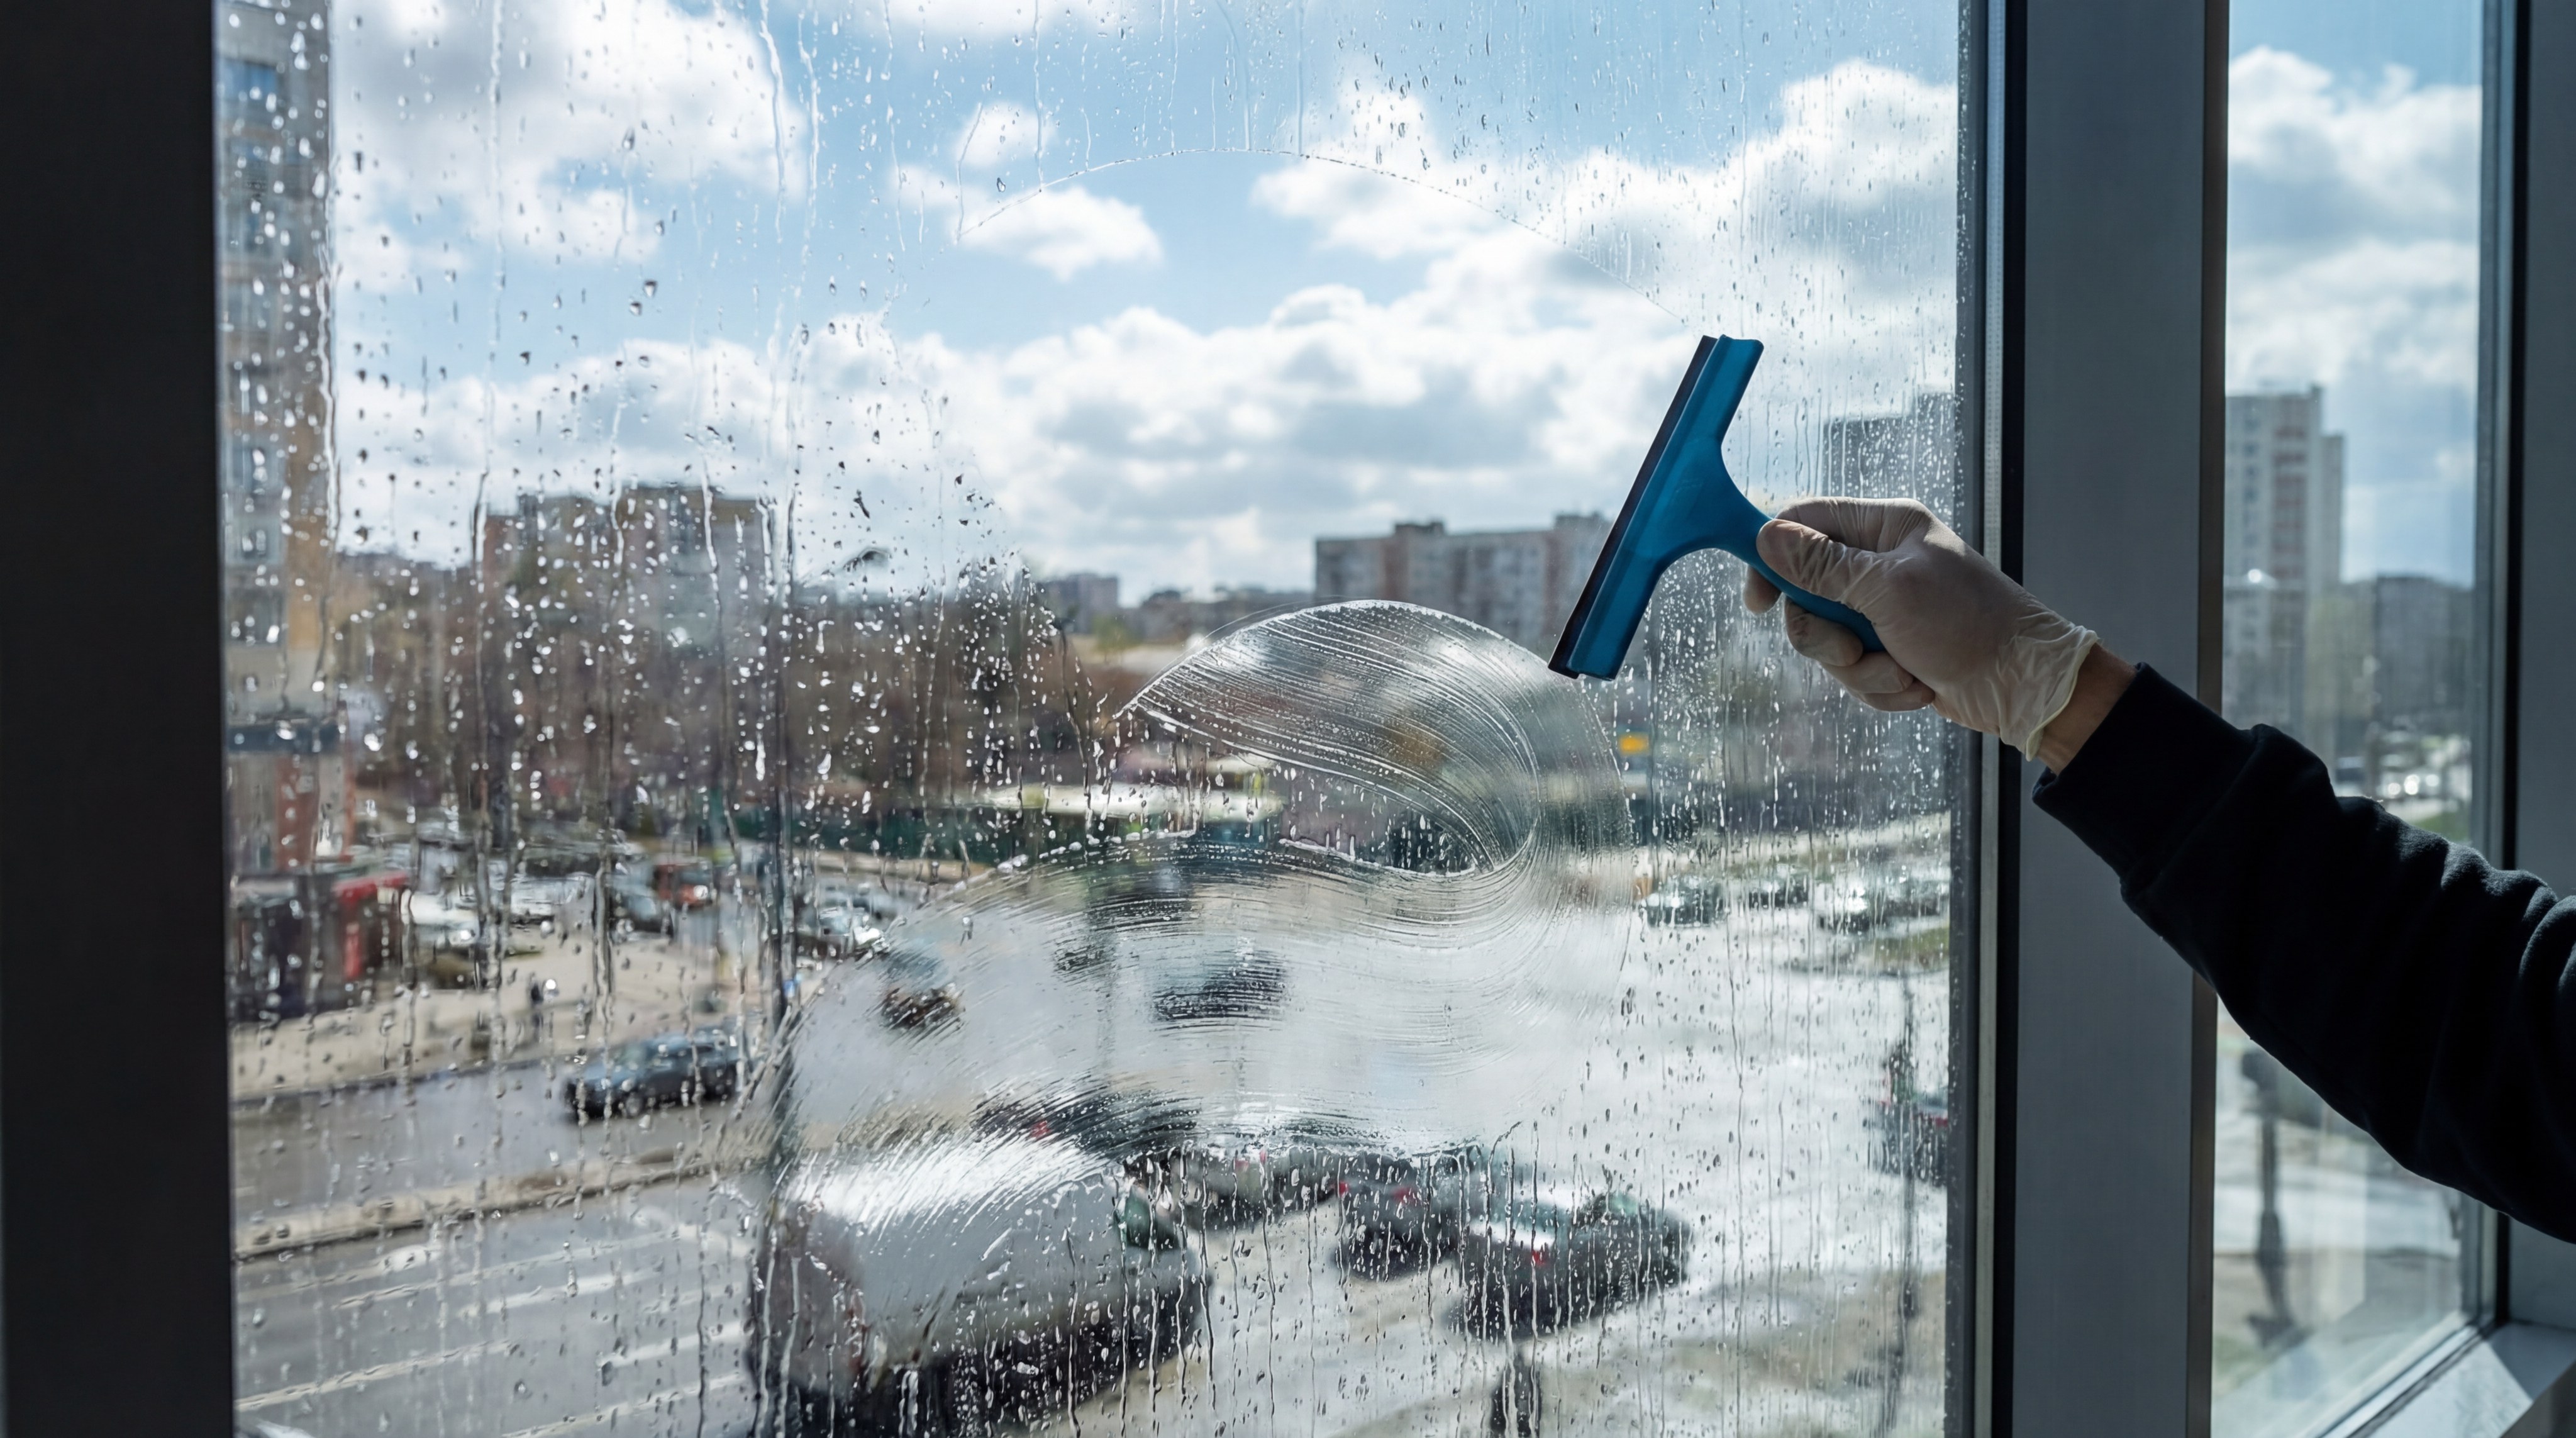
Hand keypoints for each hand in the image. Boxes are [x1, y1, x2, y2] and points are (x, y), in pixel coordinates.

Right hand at [1742, 497, 2103, 756]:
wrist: (2022, 684)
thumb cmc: (1970, 624)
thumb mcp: (1890, 590)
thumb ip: (1824, 565)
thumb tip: (1766, 536)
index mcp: (1884, 528)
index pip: (1803, 522)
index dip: (1772, 557)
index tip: (1760, 602)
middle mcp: (1878, 564)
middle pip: (1804, 594)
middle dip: (1826, 636)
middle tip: (1854, 649)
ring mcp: (1881, 609)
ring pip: (1825, 641)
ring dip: (1860, 669)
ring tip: (1902, 671)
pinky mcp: (1887, 649)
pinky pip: (1852, 672)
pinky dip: (1880, 687)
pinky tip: (1917, 685)